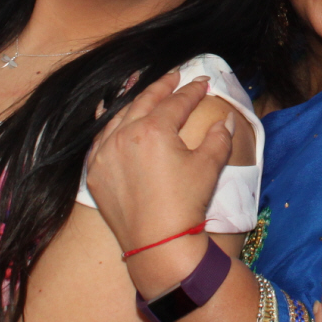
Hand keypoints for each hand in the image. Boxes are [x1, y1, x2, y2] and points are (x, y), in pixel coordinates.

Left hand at [86, 73, 230, 266]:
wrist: (158, 244)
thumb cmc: (186, 204)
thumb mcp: (208, 167)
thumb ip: (219, 137)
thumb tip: (226, 119)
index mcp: (153, 131)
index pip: (175, 103)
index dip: (191, 91)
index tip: (202, 83)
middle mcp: (124, 136)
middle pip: (144, 102)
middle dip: (162, 87)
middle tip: (175, 77)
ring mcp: (105, 153)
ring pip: (119, 117)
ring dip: (135, 103)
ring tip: (146, 93)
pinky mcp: (95, 172)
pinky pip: (100, 140)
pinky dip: (108, 126)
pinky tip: (113, 118)